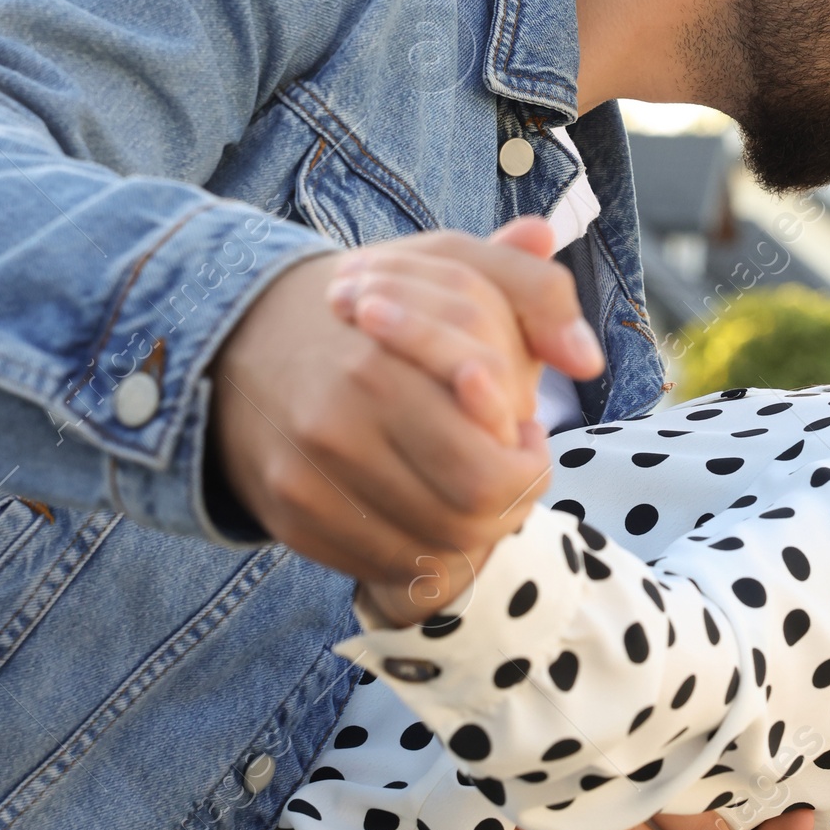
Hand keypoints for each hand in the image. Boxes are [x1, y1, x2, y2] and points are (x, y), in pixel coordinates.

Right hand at [209, 218, 600, 606]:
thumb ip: (535, 291)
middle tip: (508, 469)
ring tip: (472, 486)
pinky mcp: (289, 516)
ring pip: (431, 550)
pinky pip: (381, 565)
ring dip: (472, 533)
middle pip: (467, 513)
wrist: (241, 335)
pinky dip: (421, 550)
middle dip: (509, 503)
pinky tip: (427, 506)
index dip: (529, 463)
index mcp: (382, 360)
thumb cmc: (372, 302)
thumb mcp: (453, 265)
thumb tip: (588, 358)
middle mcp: (336, 424)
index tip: (525, 434)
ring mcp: (306, 477)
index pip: (492, 464)